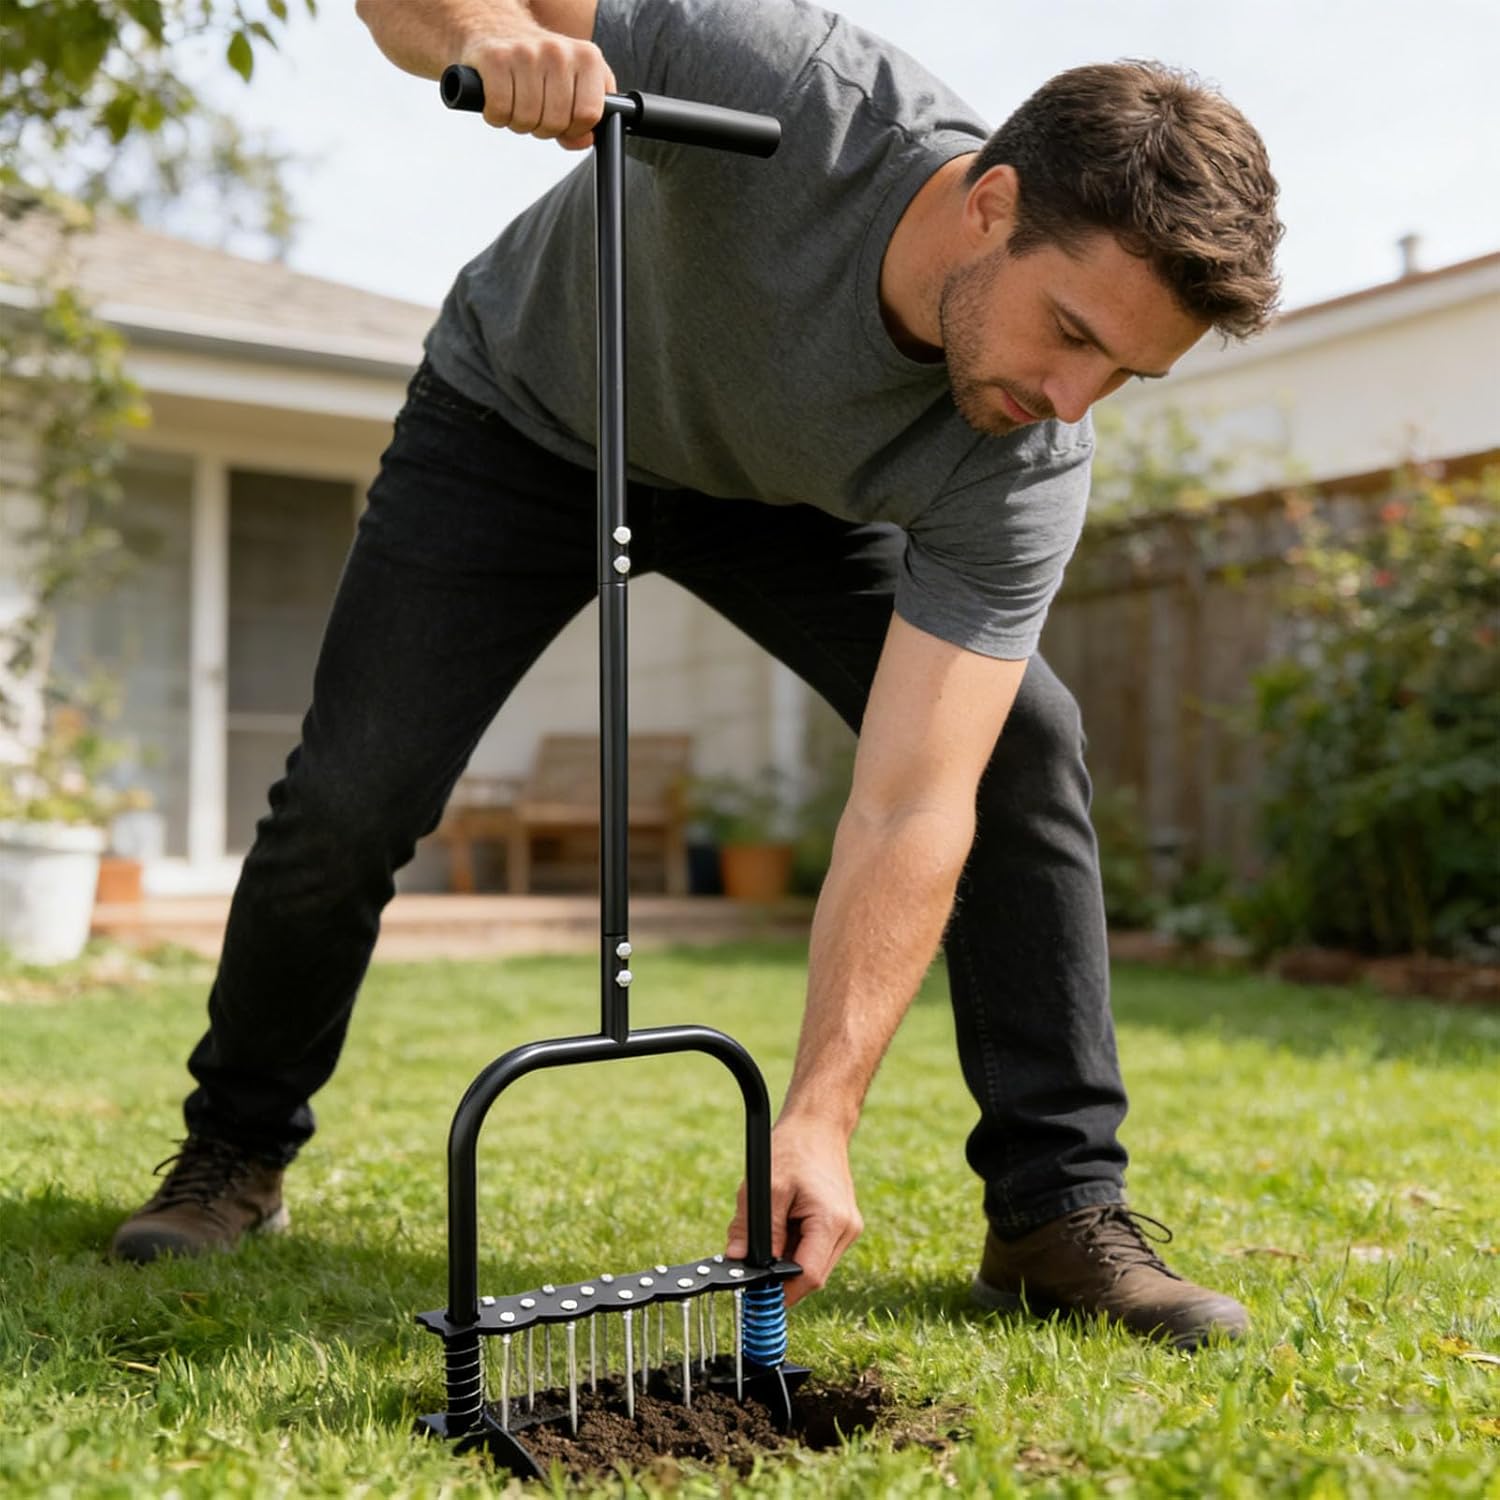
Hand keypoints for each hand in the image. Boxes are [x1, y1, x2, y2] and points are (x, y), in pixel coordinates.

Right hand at [461, 28, 615, 149]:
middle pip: (556, 122)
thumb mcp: (577, 81)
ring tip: (516, 103)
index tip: (563, 119)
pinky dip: (496, 116)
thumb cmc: (542, 62)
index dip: (574, 128)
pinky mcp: (496, 58)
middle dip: (543, 128)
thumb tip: (584, 140)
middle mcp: (558, 51)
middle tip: (535, 110)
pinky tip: (497, 101)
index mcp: (587, 58)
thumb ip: (587, 115)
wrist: (499, 24)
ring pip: (527, 119)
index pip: (588, 115)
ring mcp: (526, 53)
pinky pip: (500, 109)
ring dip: (518, 122)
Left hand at [724, 1115, 862, 1307]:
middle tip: (753, 1259)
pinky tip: (782, 1222)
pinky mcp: (841, 1224)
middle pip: (812, 1275)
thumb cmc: (795, 1148)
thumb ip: (752, 1228)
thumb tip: (737, 1261)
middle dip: (780, 1273)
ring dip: (787, 1257)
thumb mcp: (766, 1186)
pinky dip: (794, 1245)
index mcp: (832, 1222)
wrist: (818, 1124)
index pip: (809, 1276)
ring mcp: (847, 1228)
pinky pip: (815, 1248)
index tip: (756, 1293)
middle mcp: (846, 1230)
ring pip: (813, 1264)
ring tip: (770, 1228)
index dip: (781, 1290)